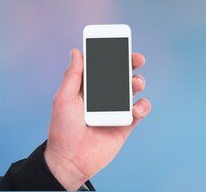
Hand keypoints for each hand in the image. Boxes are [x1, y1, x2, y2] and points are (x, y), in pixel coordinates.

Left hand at [45, 49, 150, 189]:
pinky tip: (136, 109)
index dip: (113, 54)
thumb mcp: (63, 99)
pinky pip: (140, 110)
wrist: (70, 161)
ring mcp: (117, 109)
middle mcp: (105, 96)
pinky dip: (143, 106)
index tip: (121, 45)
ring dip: (138, 82)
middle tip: (137, 59)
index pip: (103, 66)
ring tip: (136, 84)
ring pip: (133, 90)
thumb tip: (77, 51)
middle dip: (131, 64)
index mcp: (89, 88)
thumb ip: (72, 76)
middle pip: (122, 74)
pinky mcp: (126, 124)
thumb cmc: (62, 130)